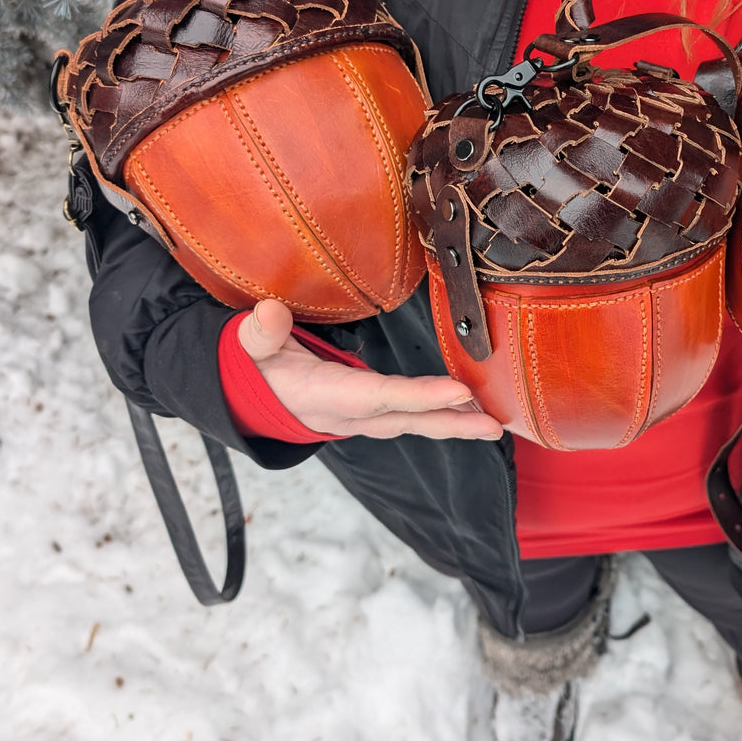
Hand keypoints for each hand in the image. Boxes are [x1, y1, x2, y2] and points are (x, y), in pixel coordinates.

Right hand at [238, 299, 504, 440]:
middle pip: (404, 419)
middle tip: (493, 426)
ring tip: (493, 424)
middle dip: (449, 422)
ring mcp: (359, 419)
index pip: (375, 396)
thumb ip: (259, 334)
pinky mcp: (369, 414)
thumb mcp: (248, 348)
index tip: (459, 392)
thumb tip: (269, 313)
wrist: (249, 397)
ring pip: (412, 423)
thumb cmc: (255, 364)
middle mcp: (346, 414)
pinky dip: (441, 417)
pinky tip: (470, 412)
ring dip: (453, 424)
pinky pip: (410, 418)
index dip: (417, 396)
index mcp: (321, 395)